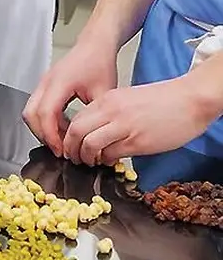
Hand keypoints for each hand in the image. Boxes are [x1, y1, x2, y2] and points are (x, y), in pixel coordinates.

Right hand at [23, 34, 119, 152]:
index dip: (51, 135)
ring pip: (30, 111)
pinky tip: (62, 127)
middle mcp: (46, 83)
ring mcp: (43, 84)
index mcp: (59, 82)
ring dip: (42, 128)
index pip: (45, 113)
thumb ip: (95, 116)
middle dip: (42, 135)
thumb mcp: (104, 92)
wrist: (95, 45)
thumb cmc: (99, 62)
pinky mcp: (45, 86)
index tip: (61, 149)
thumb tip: (94, 138)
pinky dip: (46, 121)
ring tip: (61, 140)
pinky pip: (37, 107)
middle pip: (30, 114)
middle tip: (59, 149)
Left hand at [60, 76, 217, 165]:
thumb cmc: (164, 100)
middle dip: (70, 148)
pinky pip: (111, 154)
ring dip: (86, 157)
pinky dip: (106, 161)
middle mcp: (112, 112)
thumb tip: (94, 129)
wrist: (190, 100)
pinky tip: (109, 161)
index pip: (76, 118)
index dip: (69, 135)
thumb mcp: (128, 98)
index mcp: (108, 100)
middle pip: (76, 132)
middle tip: (74, 157)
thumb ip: (109, 112)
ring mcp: (123, 127)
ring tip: (90, 161)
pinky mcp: (137, 142)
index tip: (70, 144)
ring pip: (89, 145)